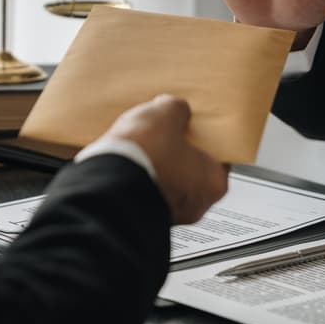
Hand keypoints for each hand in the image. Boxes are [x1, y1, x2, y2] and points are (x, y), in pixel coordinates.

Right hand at [106, 95, 228, 224]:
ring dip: (157, 166)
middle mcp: (195, 204)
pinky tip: (128, 161)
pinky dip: (140, 177)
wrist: (104, 190)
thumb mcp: (165, 115)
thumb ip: (176, 109)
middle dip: (179, 152)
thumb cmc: (145, 160)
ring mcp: (168, 214)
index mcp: (214, 182)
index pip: (219, 155)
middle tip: (166, 133)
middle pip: (193, 170)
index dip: (205, 137)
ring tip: (142, 145)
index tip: (195, 126)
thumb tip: (173, 107)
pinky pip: (146, 191)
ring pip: (168, 182)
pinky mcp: (142, 216)